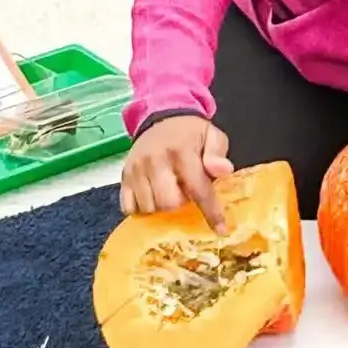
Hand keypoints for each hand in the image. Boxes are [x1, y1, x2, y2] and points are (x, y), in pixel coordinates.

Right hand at [120, 116, 233, 232]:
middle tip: (185, 193)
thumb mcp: (211, 135)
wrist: (161, 117)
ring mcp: (136, 169)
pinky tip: (153, 197)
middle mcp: (156, 160)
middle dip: (180, 205)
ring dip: (162, 207)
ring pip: (148, 207)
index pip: (198, 188)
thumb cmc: (190, 133)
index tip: (221, 230)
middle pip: (168, 203)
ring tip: (169, 192)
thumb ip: (218, 153)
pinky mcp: (123, 176)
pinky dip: (142, 208)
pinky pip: (129, 207)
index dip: (211, 212)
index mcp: (181, 151)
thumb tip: (224, 170)